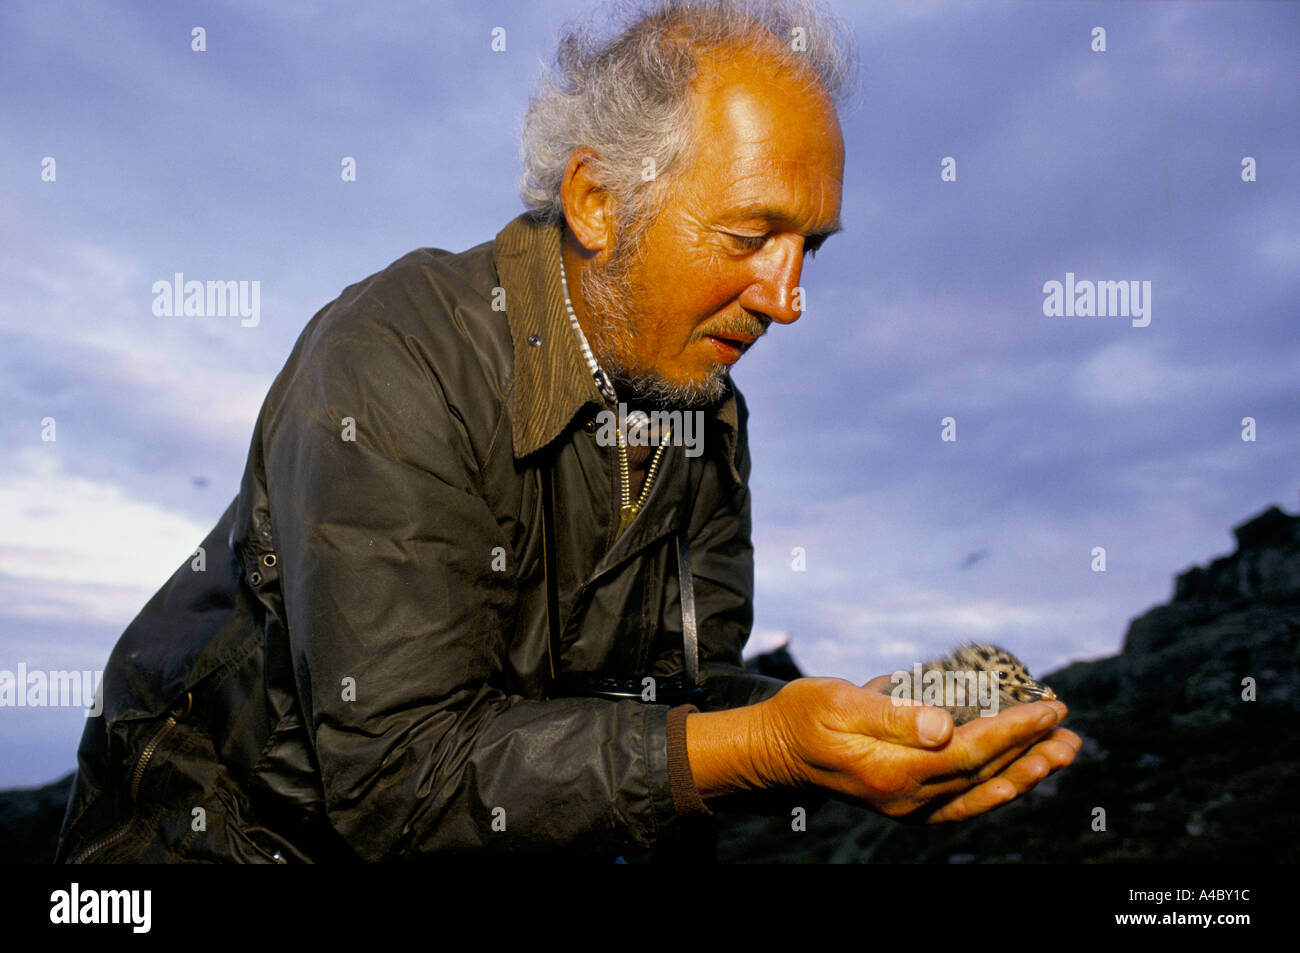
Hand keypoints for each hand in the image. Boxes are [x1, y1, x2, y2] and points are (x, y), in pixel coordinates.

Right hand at [755, 676, 1079, 822]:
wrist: (775, 751)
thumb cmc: (803, 716)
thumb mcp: (838, 701)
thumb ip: (891, 713)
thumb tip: (944, 725)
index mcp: (892, 772)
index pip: (969, 752)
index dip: (1014, 730)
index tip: (1049, 707)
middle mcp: (906, 798)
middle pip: (983, 775)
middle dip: (1031, 749)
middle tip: (1070, 725)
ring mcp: (908, 806)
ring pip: (980, 792)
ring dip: (1025, 771)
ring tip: (1062, 750)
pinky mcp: (907, 802)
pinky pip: (963, 802)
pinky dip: (996, 787)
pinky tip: (1018, 773)